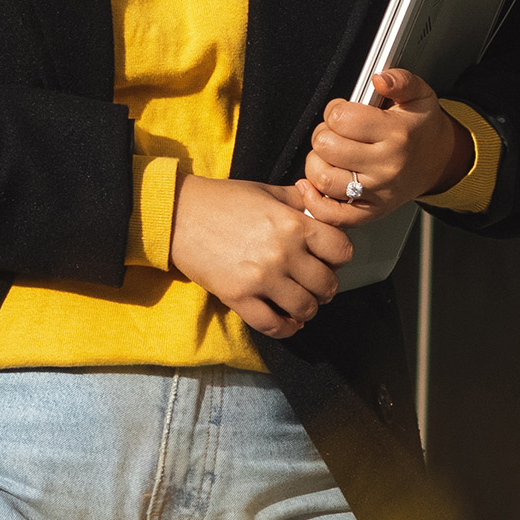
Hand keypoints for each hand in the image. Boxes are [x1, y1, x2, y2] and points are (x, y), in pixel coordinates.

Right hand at [170, 173, 357, 339]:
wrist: (178, 215)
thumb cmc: (222, 199)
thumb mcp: (266, 191)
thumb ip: (298, 200)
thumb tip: (319, 204)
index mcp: (293, 224)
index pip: (341, 251)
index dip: (338, 257)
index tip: (328, 259)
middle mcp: (283, 253)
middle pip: (326, 284)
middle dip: (325, 287)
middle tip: (315, 284)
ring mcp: (261, 279)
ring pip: (305, 308)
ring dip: (307, 309)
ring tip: (300, 302)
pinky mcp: (239, 298)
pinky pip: (273, 325)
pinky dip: (286, 328)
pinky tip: (286, 321)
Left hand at [304, 68, 469, 220]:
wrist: (439, 162)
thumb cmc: (421, 128)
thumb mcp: (419, 95)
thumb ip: (400, 79)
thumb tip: (379, 79)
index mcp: (396, 133)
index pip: (341, 118)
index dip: (335, 110)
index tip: (343, 112)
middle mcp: (386, 165)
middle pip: (327, 146)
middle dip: (323, 134)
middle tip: (334, 133)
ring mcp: (378, 192)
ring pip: (323, 178)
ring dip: (317, 162)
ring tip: (329, 154)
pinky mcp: (370, 211)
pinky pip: (333, 215)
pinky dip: (315, 202)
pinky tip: (313, 186)